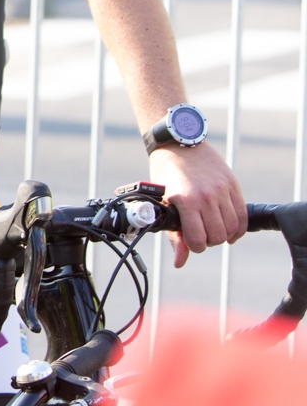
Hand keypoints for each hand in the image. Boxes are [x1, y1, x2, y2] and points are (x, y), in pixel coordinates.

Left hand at [149, 142, 246, 267]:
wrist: (179, 143)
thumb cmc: (166, 172)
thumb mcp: (164, 201)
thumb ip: (174, 234)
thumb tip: (180, 262)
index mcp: (185, 201)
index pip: (197, 240)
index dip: (194, 247)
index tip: (190, 241)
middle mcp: (206, 196)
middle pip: (217, 237)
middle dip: (209, 242)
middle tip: (201, 234)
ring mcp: (222, 190)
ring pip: (232, 229)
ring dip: (223, 235)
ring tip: (212, 229)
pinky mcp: (233, 185)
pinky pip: (242, 216)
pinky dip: (237, 228)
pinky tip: (229, 229)